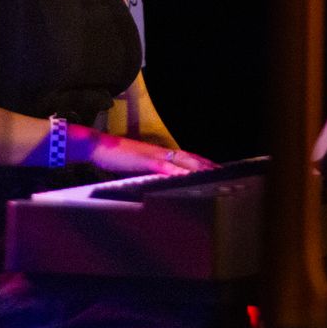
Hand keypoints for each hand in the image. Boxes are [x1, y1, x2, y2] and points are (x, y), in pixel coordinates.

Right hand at [89, 134, 218, 176]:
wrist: (97, 146)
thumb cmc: (116, 158)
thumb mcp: (138, 167)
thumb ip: (151, 172)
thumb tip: (162, 182)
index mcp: (161, 154)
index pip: (188, 159)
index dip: (205, 165)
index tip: (221, 172)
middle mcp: (162, 152)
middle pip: (191, 159)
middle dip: (210, 168)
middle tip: (229, 177)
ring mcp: (154, 155)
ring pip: (182, 162)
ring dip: (199, 170)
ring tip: (216, 178)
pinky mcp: (144, 161)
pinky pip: (164, 167)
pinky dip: (176, 173)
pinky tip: (186, 178)